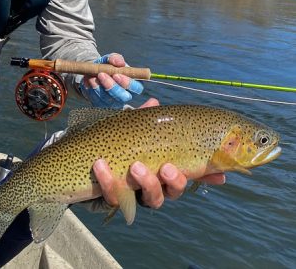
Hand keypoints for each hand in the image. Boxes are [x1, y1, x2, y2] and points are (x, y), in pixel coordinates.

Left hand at [79, 53, 143, 107]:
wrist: (93, 72)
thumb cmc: (107, 66)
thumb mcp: (110, 59)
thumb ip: (115, 58)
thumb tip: (119, 62)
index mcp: (133, 85)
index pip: (136, 88)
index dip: (127, 83)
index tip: (116, 75)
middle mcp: (125, 96)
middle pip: (122, 97)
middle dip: (111, 86)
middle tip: (101, 74)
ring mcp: (113, 103)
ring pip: (107, 99)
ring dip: (98, 87)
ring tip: (92, 77)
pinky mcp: (101, 105)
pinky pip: (96, 100)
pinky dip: (90, 90)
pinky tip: (87, 81)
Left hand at [93, 98, 225, 209]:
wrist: (81, 164)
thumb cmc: (112, 145)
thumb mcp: (127, 130)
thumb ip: (141, 119)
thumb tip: (154, 102)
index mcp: (161, 169)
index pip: (189, 174)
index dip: (206, 176)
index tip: (220, 175)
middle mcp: (153, 185)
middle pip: (173, 191)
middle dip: (174, 181)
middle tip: (166, 167)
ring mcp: (134, 195)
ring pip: (151, 199)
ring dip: (146, 183)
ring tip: (135, 166)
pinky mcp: (112, 198)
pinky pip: (114, 196)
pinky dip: (108, 181)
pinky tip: (101, 165)